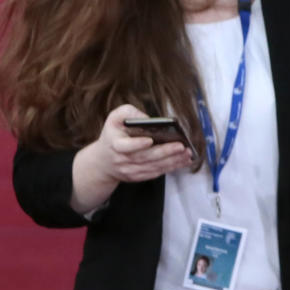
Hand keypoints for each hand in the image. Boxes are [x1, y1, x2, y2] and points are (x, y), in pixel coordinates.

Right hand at [71, 104, 193, 213]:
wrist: (102, 162)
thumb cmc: (113, 135)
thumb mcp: (114, 118)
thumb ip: (129, 113)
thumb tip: (147, 118)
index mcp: (114, 144)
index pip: (125, 146)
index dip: (137, 144)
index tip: (150, 140)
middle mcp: (122, 160)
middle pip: (145, 157)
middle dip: (165, 152)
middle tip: (181, 146)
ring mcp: (130, 170)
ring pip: (153, 167)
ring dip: (172, 161)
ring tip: (187, 153)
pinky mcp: (138, 177)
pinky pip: (155, 173)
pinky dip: (170, 167)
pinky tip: (182, 161)